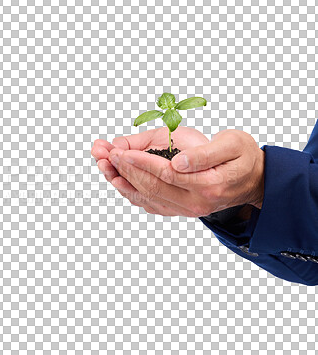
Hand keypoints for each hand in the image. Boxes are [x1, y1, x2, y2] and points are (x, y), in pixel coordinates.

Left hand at [107, 128, 264, 217]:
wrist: (252, 179)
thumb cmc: (242, 156)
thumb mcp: (232, 145)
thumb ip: (204, 155)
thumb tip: (177, 162)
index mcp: (207, 185)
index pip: (164, 173)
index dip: (139, 161)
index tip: (118, 150)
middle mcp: (194, 203)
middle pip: (151, 187)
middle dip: (124, 169)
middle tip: (104, 153)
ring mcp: (186, 209)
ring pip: (147, 198)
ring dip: (122, 182)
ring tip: (103, 166)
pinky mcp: (180, 209)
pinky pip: (151, 204)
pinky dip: (132, 193)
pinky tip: (118, 182)